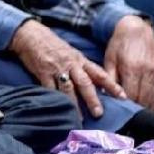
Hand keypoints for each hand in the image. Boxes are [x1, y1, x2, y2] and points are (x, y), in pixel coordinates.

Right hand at [10, 20, 126, 117]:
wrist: (30, 35)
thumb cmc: (52, 44)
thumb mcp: (71, 53)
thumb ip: (82, 67)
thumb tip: (96, 83)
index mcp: (80, 59)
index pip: (99, 73)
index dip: (111, 85)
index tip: (123, 97)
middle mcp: (71, 64)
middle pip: (85, 83)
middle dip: (93, 99)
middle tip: (99, 113)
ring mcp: (56, 68)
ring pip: (68, 88)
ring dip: (74, 104)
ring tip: (79, 118)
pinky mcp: (42, 72)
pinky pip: (49, 88)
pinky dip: (54, 99)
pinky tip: (58, 108)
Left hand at [104, 15, 153, 110]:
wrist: (137, 30)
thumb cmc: (119, 44)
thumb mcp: (109, 58)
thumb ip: (108, 77)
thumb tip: (104, 94)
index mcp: (131, 68)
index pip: (130, 93)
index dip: (125, 105)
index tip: (118, 113)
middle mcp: (146, 73)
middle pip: (143, 98)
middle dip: (135, 110)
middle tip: (126, 118)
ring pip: (153, 98)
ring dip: (145, 109)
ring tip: (136, 117)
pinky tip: (147, 109)